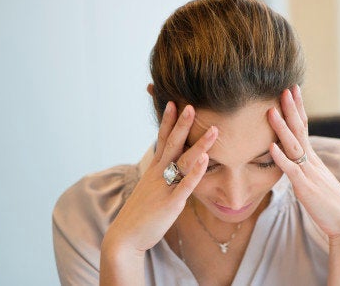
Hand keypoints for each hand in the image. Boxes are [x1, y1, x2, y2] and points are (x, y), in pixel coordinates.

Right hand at [102, 101, 217, 254]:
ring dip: (199, 145)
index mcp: (154, 170)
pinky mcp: (171, 203)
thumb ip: (163, 177)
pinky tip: (205, 160)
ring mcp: (165, 188)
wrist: (125, 237)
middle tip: (191, 105)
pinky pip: (185, 185)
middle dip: (182, 124)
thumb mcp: (152, 189)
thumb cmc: (141, 213)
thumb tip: (174, 167)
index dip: (168, 121)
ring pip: (183, 161)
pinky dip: (196, 172)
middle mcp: (158, 175)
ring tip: (214, 130)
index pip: (162, 140)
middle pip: (172, 144)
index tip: (173, 102)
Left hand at [267, 85, 339, 238]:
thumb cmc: (328, 201)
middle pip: (299, 130)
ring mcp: (308, 173)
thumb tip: (292, 157)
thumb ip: (303, 166)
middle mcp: (310, 161)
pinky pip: (291, 171)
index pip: (304, 127)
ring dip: (282, 128)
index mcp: (312, 158)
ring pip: (293, 146)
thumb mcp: (314, 179)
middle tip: (285, 88)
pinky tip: (271, 147)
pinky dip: (281, 158)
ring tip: (271, 111)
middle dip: (291, 109)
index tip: (292, 89)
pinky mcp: (305, 188)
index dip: (298, 108)